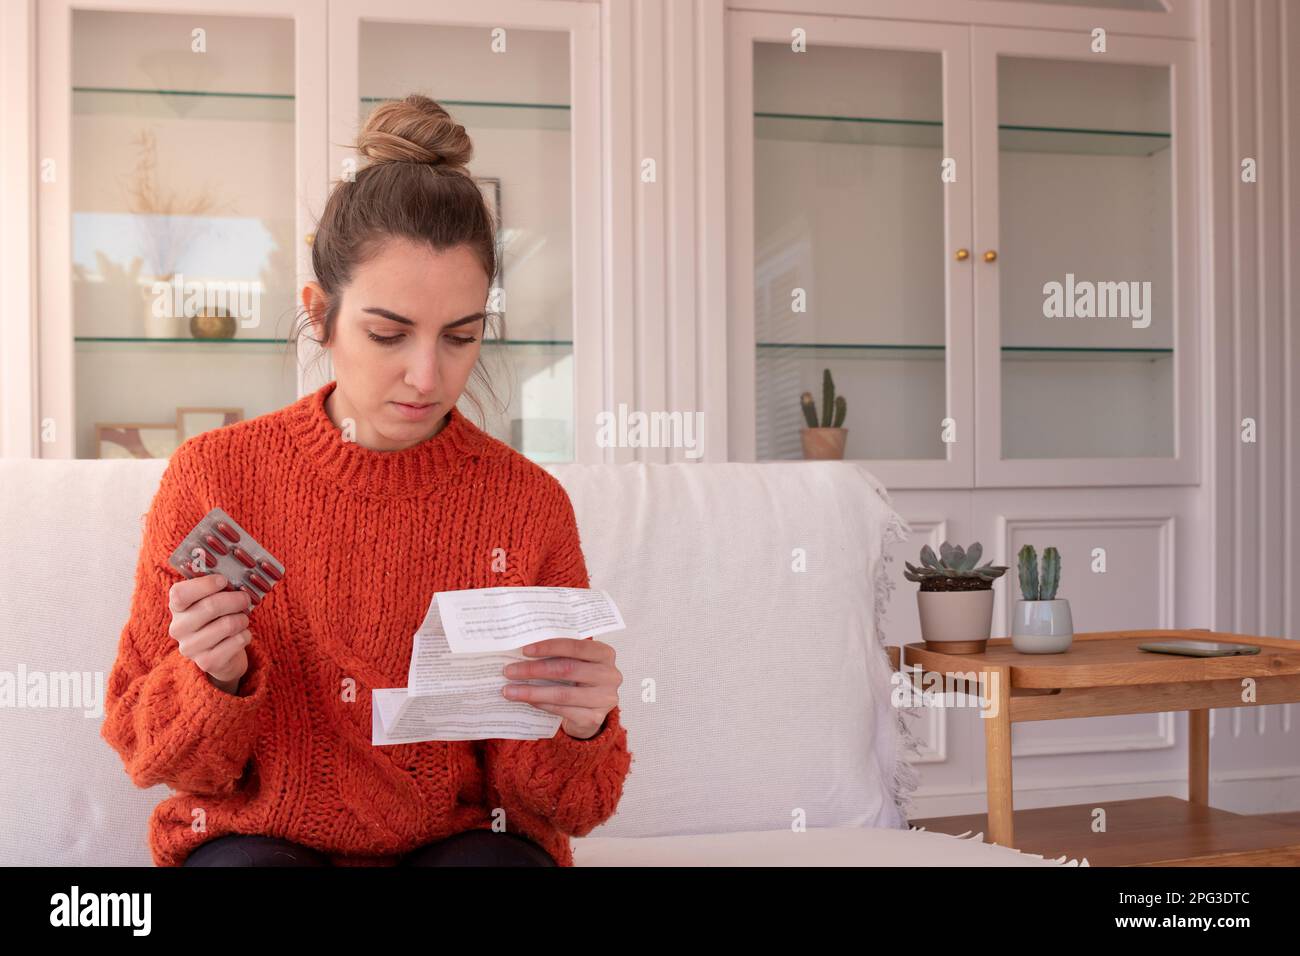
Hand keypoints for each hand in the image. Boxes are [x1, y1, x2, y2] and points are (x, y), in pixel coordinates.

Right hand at [168, 572, 252, 690]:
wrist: (222, 655)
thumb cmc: (219, 619)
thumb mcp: (214, 600)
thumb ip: (219, 586)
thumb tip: (237, 570)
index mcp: (177, 607)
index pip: (180, 593)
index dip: (205, 585)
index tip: (224, 580)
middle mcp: (178, 628)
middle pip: (210, 607)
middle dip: (235, 599)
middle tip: (246, 598)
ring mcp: (191, 647)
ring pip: (227, 624)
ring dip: (242, 619)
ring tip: (242, 619)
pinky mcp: (207, 663)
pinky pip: (236, 642)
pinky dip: (245, 635)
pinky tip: (242, 635)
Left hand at [501, 638, 621, 738]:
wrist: (591, 710)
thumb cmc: (579, 679)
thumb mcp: (576, 661)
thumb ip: (559, 653)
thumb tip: (522, 649)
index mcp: (605, 654)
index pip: (576, 646)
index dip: (549, 647)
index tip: (525, 650)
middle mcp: (610, 675)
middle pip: (567, 669)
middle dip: (535, 670)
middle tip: (510, 671)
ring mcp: (604, 699)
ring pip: (563, 693)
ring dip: (532, 691)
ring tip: (509, 690)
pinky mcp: (594, 718)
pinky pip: (562, 710)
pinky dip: (542, 704)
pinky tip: (526, 701)